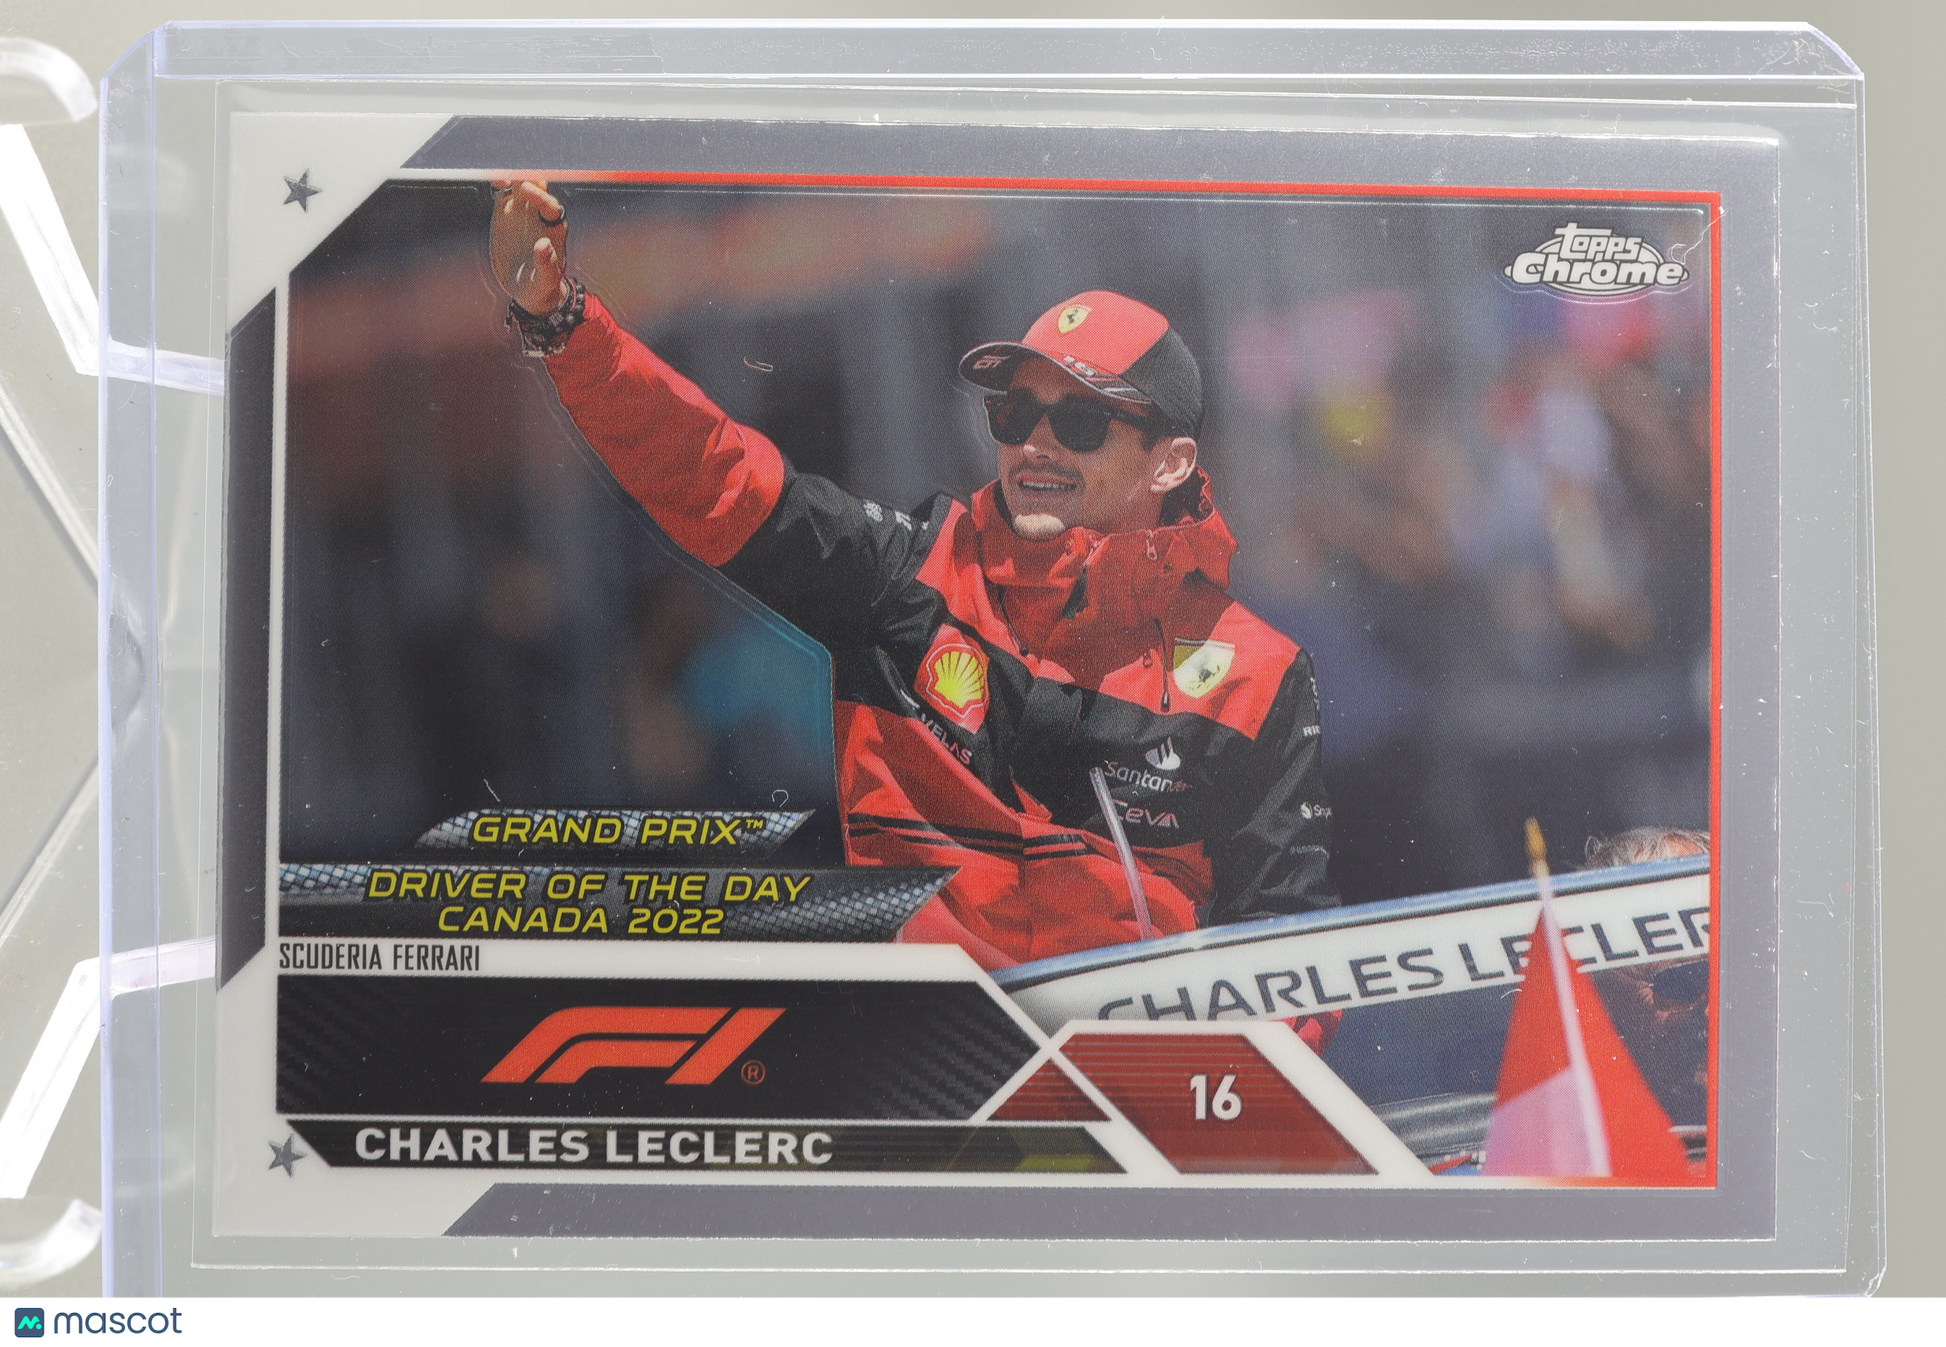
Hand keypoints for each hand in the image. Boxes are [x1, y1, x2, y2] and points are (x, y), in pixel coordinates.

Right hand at [489, 179, 568, 314]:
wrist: (529, 290)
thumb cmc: (542, 287)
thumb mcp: (545, 282)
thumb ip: (547, 265)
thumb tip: (544, 244)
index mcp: (553, 230)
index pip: (550, 207)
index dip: (540, 197)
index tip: (525, 190)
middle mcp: (539, 216)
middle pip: (539, 190)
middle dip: (528, 179)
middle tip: (512, 175)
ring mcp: (523, 212)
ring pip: (520, 186)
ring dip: (513, 176)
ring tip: (500, 175)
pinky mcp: (505, 213)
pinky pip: (503, 193)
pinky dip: (499, 183)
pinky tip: (493, 178)